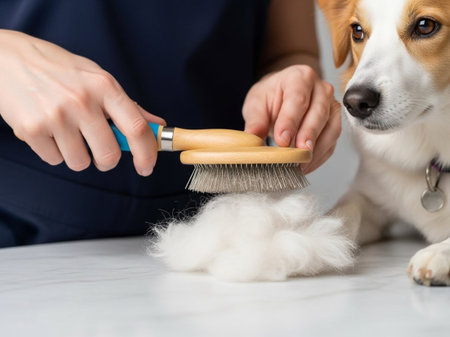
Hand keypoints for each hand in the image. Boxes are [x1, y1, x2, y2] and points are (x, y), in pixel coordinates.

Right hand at [0, 30, 164, 175]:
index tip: (146, 166)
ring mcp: (56, 116)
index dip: (146, 153)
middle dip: (107, 161)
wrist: (6, 57)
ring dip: (78, 155)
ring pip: (80, 162)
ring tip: (67, 132)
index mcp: (104, 86)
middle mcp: (82, 101)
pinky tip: (48, 130)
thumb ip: (128, 105)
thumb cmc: (57, 69)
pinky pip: (55, 160)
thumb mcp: (97, 78)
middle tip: (100, 152)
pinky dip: (54, 151)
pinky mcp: (32, 129)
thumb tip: (157, 125)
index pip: (137, 128)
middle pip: (109, 155)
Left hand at [243, 65, 341, 173]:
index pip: (297, 99)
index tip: (282, 140)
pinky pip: (332, 142)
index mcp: (300, 77)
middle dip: (307, 136)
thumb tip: (253, 136)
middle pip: (318, 113)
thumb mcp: (257, 103)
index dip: (290, 121)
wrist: (283, 97)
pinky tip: (306, 166)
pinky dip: (320, 157)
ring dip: (316, 150)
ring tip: (300, 165)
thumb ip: (256, 119)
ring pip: (330, 129)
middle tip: (296, 154)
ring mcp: (331, 106)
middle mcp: (321, 89)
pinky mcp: (334, 123)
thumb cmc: (271, 97)